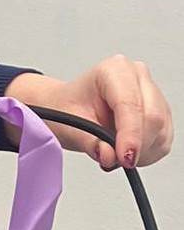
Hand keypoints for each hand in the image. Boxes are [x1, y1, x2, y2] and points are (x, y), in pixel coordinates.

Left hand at [4, 60, 173, 170]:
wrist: (67, 108)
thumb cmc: (66, 108)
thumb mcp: (69, 125)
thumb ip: (90, 142)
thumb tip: (109, 155)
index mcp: (115, 70)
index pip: (131, 105)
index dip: (130, 135)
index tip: (124, 158)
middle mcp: (138, 77)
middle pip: (153, 118)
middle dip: (136, 146)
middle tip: (114, 160)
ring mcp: (152, 93)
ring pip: (161, 132)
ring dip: (140, 152)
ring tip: (113, 151)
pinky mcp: (161, 114)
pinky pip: (163, 141)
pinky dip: (146, 154)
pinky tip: (125, 150)